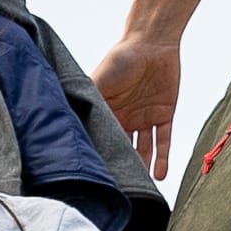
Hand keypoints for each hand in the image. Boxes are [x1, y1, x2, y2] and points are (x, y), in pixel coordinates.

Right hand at [91, 30, 180, 178]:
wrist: (152, 42)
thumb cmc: (121, 58)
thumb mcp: (99, 80)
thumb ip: (88, 100)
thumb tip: (66, 121)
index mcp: (106, 110)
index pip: (102, 137)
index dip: (100, 155)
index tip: (95, 175)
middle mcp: (124, 117)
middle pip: (122, 147)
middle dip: (120, 166)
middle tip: (117, 189)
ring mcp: (144, 117)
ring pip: (142, 149)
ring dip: (141, 167)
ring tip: (139, 188)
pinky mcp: (164, 115)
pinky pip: (163, 141)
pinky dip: (163, 158)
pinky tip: (160, 175)